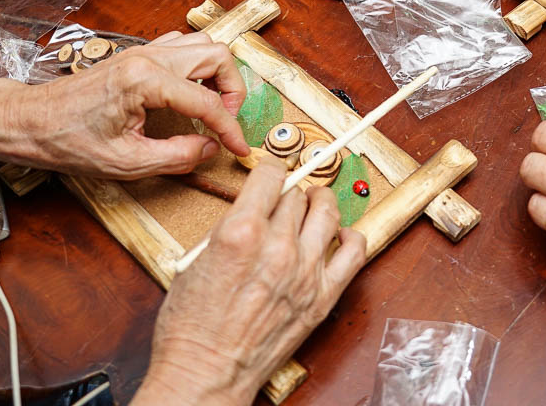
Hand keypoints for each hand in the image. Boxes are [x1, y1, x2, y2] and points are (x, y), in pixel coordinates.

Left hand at [0, 31, 248, 177]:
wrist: (30, 121)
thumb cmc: (68, 141)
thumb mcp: (125, 162)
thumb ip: (176, 156)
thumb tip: (209, 148)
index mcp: (146, 81)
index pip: (207, 101)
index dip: (231, 128)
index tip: (239, 149)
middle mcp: (148, 57)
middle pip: (217, 55)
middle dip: (232, 90)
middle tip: (226, 121)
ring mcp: (143, 51)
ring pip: (202, 45)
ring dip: (217, 74)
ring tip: (213, 107)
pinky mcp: (137, 54)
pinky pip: (182, 47)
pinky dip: (198, 67)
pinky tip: (191, 94)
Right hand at [134, 159, 365, 404]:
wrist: (206, 374)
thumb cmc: (191, 328)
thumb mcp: (194, 260)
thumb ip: (227, 227)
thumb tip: (251, 208)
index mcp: (241, 232)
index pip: (271, 175)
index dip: (270, 170)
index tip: (270, 174)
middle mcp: (277, 247)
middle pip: (297, 194)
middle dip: (287, 194)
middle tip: (282, 201)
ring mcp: (304, 271)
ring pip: (327, 212)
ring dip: (319, 203)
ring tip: (312, 205)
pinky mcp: (321, 297)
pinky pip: (354, 252)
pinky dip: (350, 236)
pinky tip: (338, 235)